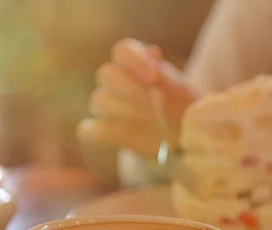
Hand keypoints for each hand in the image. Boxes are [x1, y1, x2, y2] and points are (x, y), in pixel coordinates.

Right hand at [78, 39, 196, 154]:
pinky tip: (119, 135)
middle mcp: (115, 81)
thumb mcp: (183, 92)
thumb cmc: (181, 108)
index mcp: (134, 64)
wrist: (183, 137)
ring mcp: (107, 106)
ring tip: (152, 117)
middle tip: (155, 101)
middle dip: (131, 87)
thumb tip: (152, 53)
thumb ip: (167, 77)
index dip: (136, 61)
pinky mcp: (105, 131)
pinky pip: (88, 131)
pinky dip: (99, 132)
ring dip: (125, 109)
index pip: (123, 51)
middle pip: (107, 73)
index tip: (155, 78)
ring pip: (99, 100)